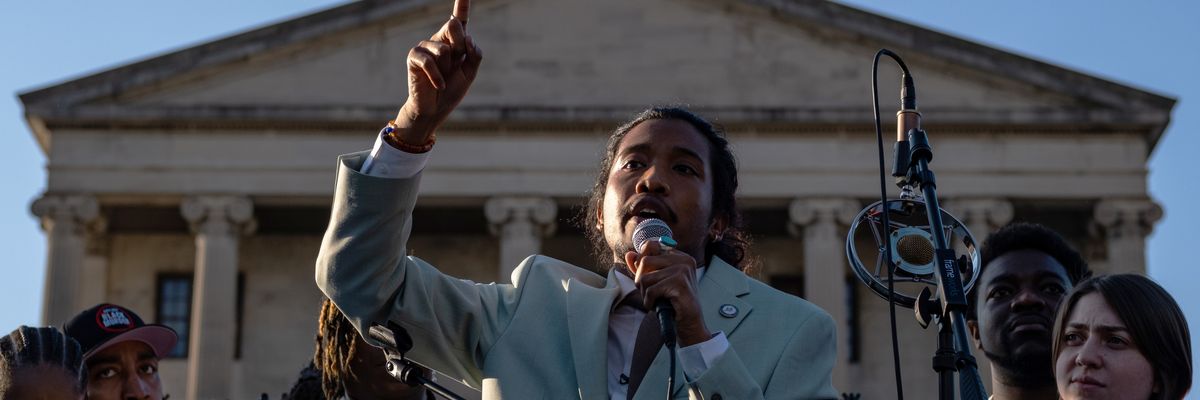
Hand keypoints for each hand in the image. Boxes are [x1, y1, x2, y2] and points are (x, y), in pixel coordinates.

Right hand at [392, 0, 482, 144]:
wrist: (434, 110)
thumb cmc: (452, 90)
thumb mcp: (470, 73)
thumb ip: (474, 54)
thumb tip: (468, 36)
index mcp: (455, 42)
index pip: (460, 18)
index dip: (462, 3)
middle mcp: (440, 40)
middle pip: (454, 26)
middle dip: (461, 47)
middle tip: (456, 66)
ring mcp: (425, 47)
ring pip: (445, 48)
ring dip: (448, 68)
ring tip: (443, 78)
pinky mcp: (414, 57)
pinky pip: (430, 61)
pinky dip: (438, 76)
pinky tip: (439, 85)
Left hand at [624, 240, 712, 345]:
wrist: (688, 322)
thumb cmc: (672, 302)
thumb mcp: (655, 281)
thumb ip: (643, 267)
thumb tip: (629, 254)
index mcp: (679, 256)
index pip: (651, 245)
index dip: (642, 263)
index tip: (646, 278)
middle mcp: (683, 260)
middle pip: (645, 261)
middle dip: (641, 280)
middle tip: (649, 293)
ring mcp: (683, 270)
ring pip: (646, 277)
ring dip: (645, 293)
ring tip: (654, 300)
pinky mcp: (680, 283)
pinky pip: (651, 290)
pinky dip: (649, 301)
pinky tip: (656, 306)